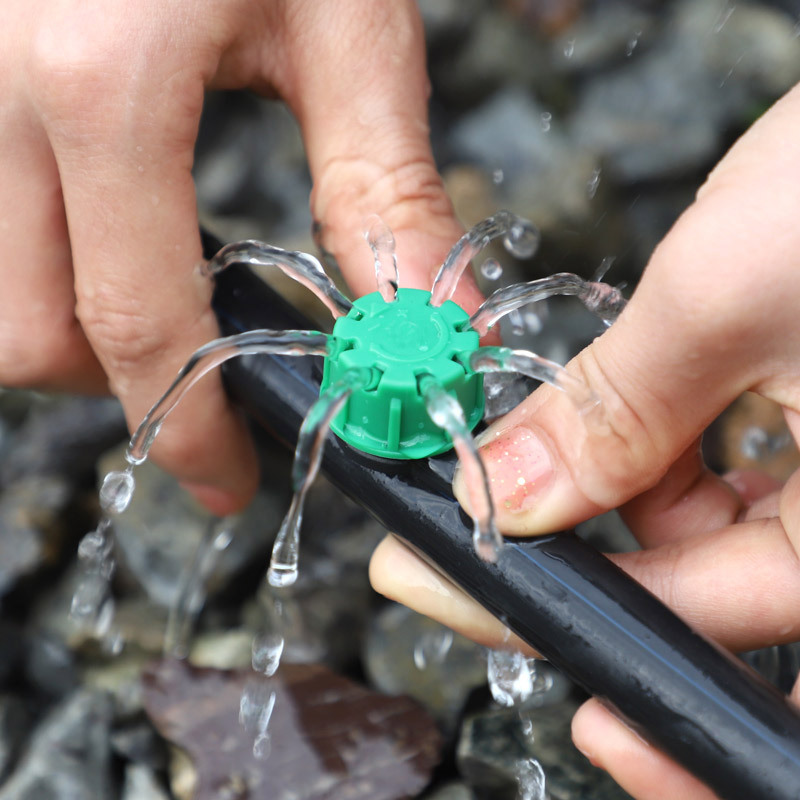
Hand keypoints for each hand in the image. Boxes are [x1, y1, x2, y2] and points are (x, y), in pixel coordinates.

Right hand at [1, 0, 475, 512]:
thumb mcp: (344, 24)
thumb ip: (382, 192)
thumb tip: (430, 329)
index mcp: (99, 79)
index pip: (132, 322)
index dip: (185, 427)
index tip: (226, 478)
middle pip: (22, 330)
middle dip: (118, 382)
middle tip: (199, 371)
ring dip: (67, 324)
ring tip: (152, 294)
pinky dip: (39, 256)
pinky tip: (104, 221)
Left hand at [370, 83, 799, 798]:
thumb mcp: (728, 297)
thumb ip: (612, 415)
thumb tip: (510, 490)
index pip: (683, 615)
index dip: (550, 609)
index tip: (445, 590)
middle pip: (694, 587)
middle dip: (588, 548)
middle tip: (496, 512)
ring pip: (700, 528)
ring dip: (619, 487)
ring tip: (574, 425)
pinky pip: (722, 474)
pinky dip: (660, 450)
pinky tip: (640, 404)